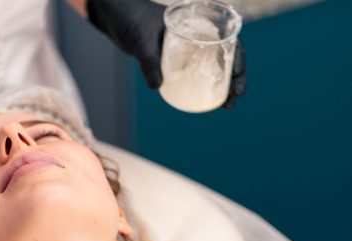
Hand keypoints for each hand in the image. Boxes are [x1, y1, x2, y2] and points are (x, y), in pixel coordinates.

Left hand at [86, 0, 245, 107]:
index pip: (228, 39)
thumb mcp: (141, 40)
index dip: (238, 58)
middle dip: (236, 78)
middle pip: (226, 57)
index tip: (236, 76)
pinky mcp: (176, 60)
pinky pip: (195, 74)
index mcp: (198, 23)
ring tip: (226, 106)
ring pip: (213, 67)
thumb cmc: (132, 20)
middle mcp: (198, 35)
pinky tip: (205, 104)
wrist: (117, 18)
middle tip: (233, 99)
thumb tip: (156, 86)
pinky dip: (203, 87)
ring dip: (223, 86)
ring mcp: (188, 49)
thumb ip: (149, 61)